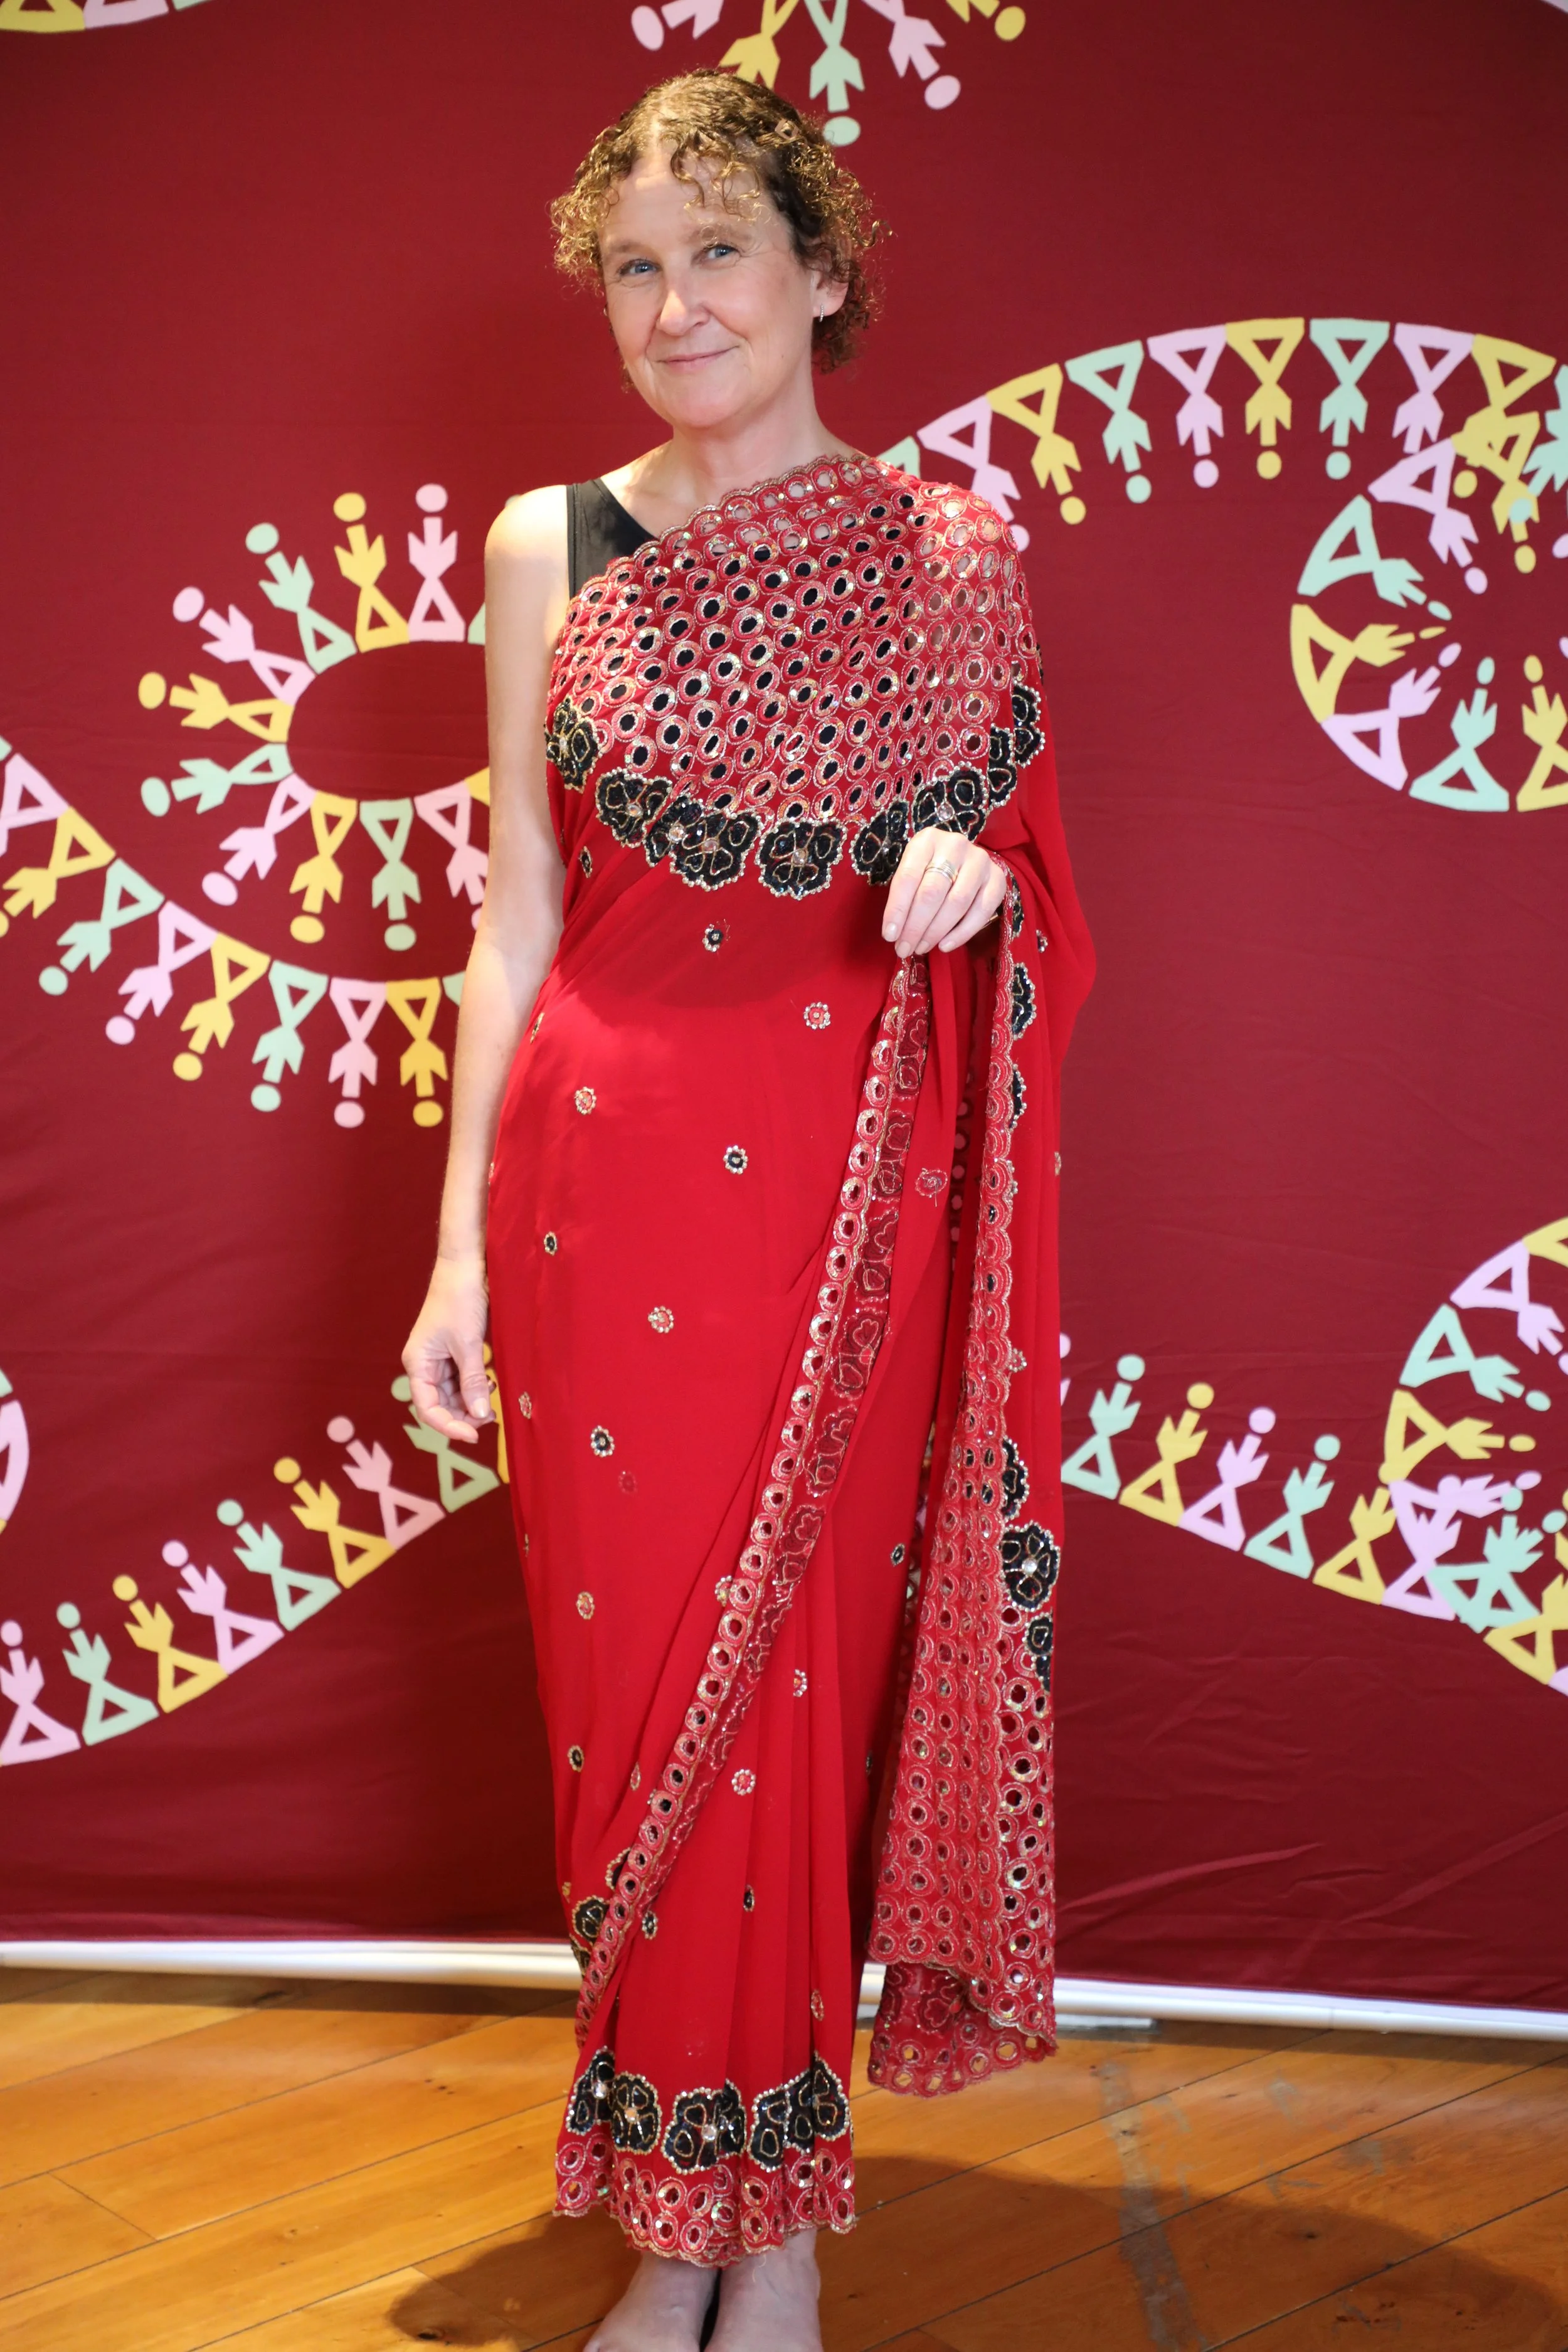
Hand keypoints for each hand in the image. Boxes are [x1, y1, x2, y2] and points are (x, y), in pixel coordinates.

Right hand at [403, 1256, 493, 1442]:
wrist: (467, 1265)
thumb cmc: (460, 1298)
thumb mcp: (468, 1343)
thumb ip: (474, 1381)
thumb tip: (480, 1415)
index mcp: (418, 1363)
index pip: (428, 1408)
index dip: (449, 1426)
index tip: (475, 1436)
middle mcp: (425, 1364)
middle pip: (441, 1404)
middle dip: (464, 1415)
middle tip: (491, 1418)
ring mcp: (440, 1358)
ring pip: (454, 1394)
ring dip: (472, 1401)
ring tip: (493, 1400)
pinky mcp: (455, 1351)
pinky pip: (463, 1379)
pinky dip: (477, 1386)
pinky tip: (491, 1384)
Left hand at [882, 827, 1005, 958]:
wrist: (963, 860)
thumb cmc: (929, 869)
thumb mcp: (912, 873)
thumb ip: (903, 897)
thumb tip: (895, 934)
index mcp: (927, 840)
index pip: (908, 877)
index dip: (897, 909)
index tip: (889, 935)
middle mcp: (955, 845)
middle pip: (932, 892)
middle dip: (915, 926)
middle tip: (904, 949)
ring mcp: (979, 861)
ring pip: (957, 903)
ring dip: (936, 932)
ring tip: (921, 948)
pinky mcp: (997, 878)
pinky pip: (981, 911)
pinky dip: (962, 932)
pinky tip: (945, 945)